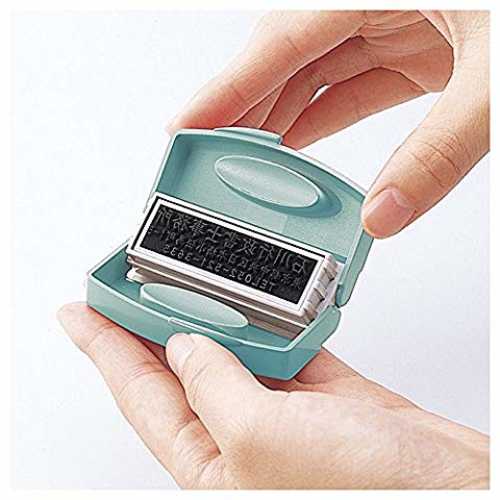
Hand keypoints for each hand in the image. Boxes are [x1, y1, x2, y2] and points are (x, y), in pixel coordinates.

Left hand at [58, 303, 488, 488]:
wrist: (456, 489)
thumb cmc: (371, 495)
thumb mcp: (261, 440)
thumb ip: (214, 386)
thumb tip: (187, 347)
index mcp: (213, 468)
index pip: (139, 396)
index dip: (103, 349)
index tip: (77, 311)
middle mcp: (241, 441)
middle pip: (180, 370)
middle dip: (151, 327)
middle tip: (124, 286)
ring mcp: (283, 415)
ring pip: (233, 353)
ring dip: (213, 318)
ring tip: (182, 283)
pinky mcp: (323, 395)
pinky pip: (282, 348)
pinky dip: (269, 321)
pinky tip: (254, 299)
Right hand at [167, 10, 488, 237]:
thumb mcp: (495, 81)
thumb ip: (439, 152)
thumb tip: (383, 215)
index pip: (279, 41)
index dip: (226, 87)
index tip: (185, 125)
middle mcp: (374, 0)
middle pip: (286, 59)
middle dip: (245, 109)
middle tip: (207, 157)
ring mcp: (393, 22)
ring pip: (314, 73)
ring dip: (281, 119)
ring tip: (246, 164)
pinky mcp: (412, 47)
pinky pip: (350, 84)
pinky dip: (322, 118)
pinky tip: (298, 147)